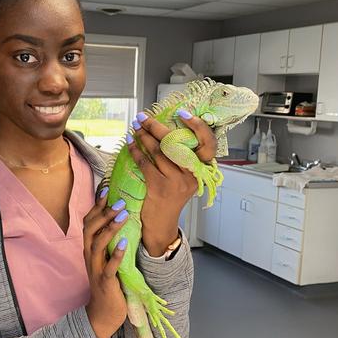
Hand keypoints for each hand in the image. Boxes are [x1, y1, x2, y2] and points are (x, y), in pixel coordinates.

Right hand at [82, 188, 128, 337]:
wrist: (103, 313)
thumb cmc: (108, 282)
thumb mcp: (106, 258)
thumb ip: (109, 241)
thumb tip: (120, 219)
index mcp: (89, 248)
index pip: (88, 222)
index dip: (96, 206)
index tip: (105, 189)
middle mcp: (89, 256)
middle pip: (90, 229)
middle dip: (104, 213)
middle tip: (119, 200)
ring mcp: (95, 268)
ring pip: (98, 244)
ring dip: (110, 228)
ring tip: (123, 216)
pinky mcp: (105, 281)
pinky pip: (109, 266)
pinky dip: (116, 254)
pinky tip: (125, 243)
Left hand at [129, 112, 216, 255]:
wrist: (162, 224)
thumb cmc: (170, 197)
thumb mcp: (183, 178)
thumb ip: (181, 158)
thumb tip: (165, 130)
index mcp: (202, 170)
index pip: (207, 143)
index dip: (197, 126)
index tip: (182, 113)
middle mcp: (193, 175)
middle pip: (176, 143)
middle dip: (156, 127)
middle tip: (143, 117)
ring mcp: (177, 182)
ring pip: (159, 151)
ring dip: (144, 136)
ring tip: (135, 127)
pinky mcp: (160, 188)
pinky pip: (146, 163)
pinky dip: (136, 151)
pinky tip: (130, 143)